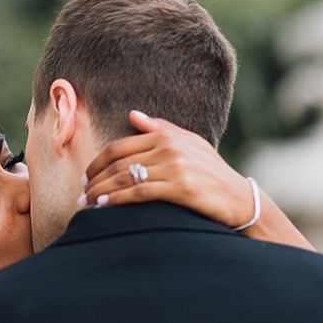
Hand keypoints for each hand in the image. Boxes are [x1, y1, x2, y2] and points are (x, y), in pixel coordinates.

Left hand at [81, 110, 252, 228]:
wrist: (240, 199)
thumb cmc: (211, 173)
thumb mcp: (190, 144)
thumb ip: (161, 128)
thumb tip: (133, 115)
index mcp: (167, 136)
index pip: (120, 147)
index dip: (98, 163)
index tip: (85, 177)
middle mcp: (169, 148)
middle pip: (118, 163)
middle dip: (95, 180)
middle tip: (81, 193)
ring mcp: (175, 167)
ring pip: (125, 178)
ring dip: (100, 192)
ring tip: (86, 204)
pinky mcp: (180, 187)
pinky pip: (139, 193)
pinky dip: (117, 200)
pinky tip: (103, 207)